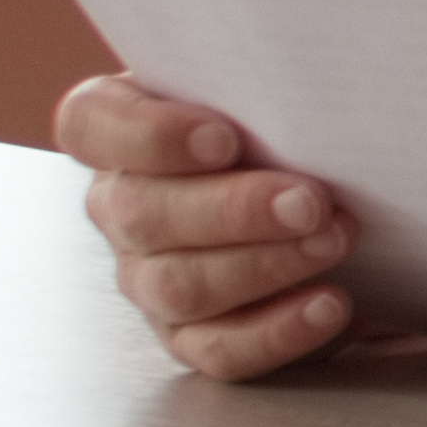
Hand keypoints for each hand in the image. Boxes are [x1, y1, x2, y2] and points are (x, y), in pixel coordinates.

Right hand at [56, 74, 361, 381]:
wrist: (335, 199)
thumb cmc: (291, 125)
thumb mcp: (272, 90)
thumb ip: (264, 79)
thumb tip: (318, 76)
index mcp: (119, 131)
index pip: (91, 124)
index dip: (149, 135)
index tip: (224, 138)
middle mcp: (122, 206)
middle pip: (143, 214)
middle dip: (232, 210)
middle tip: (309, 202)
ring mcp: (148, 277)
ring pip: (180, 285)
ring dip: (263, 265)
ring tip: (334, 241)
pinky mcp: (193, 335)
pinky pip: (219, 349)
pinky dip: (278, 330)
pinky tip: (331, 305)